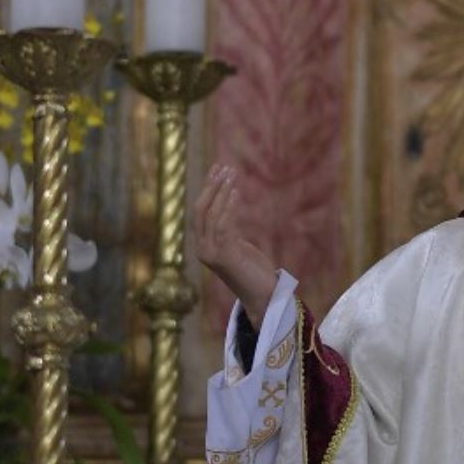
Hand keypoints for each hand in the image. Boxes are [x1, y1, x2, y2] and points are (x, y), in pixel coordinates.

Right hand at [195, 165, 280, 322]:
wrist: (263, 297)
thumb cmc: (254, 271)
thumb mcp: (238, 245)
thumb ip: (230, 229)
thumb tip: (230, 206)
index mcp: (203, 245)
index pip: (200, 211)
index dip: (208, 188)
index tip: (218, 168)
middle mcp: (202, 249)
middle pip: (200, 210)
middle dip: (212, 186)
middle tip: (223, 166)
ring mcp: (210, 254)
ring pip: (211, 215)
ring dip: (222, 192)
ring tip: (232, 174)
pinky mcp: (223, 257)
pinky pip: (223, 226)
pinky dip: (229, 207)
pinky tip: (236, 192)